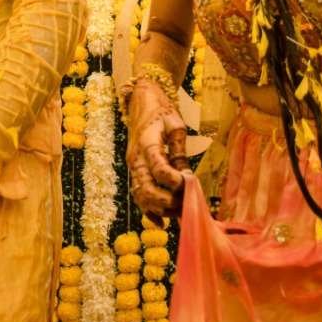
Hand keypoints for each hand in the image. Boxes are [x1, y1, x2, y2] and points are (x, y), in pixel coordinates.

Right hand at [125, 81, 188, 216]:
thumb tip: (186, 174)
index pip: (159, 169)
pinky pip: (137, 195)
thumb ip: (180, 150)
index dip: (174, 181)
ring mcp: (132, 165)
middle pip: (146, 188)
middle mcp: (135, 158)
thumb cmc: (161, 110)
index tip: (189, 184)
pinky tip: (161, 221)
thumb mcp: (176, 124)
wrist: (141, 100)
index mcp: (147, 144)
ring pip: (140, 195)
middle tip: (186, 204)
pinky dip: (148, 210)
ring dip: (159, 208)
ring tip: (178, 212)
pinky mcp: (134, 170)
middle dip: (167, 200)